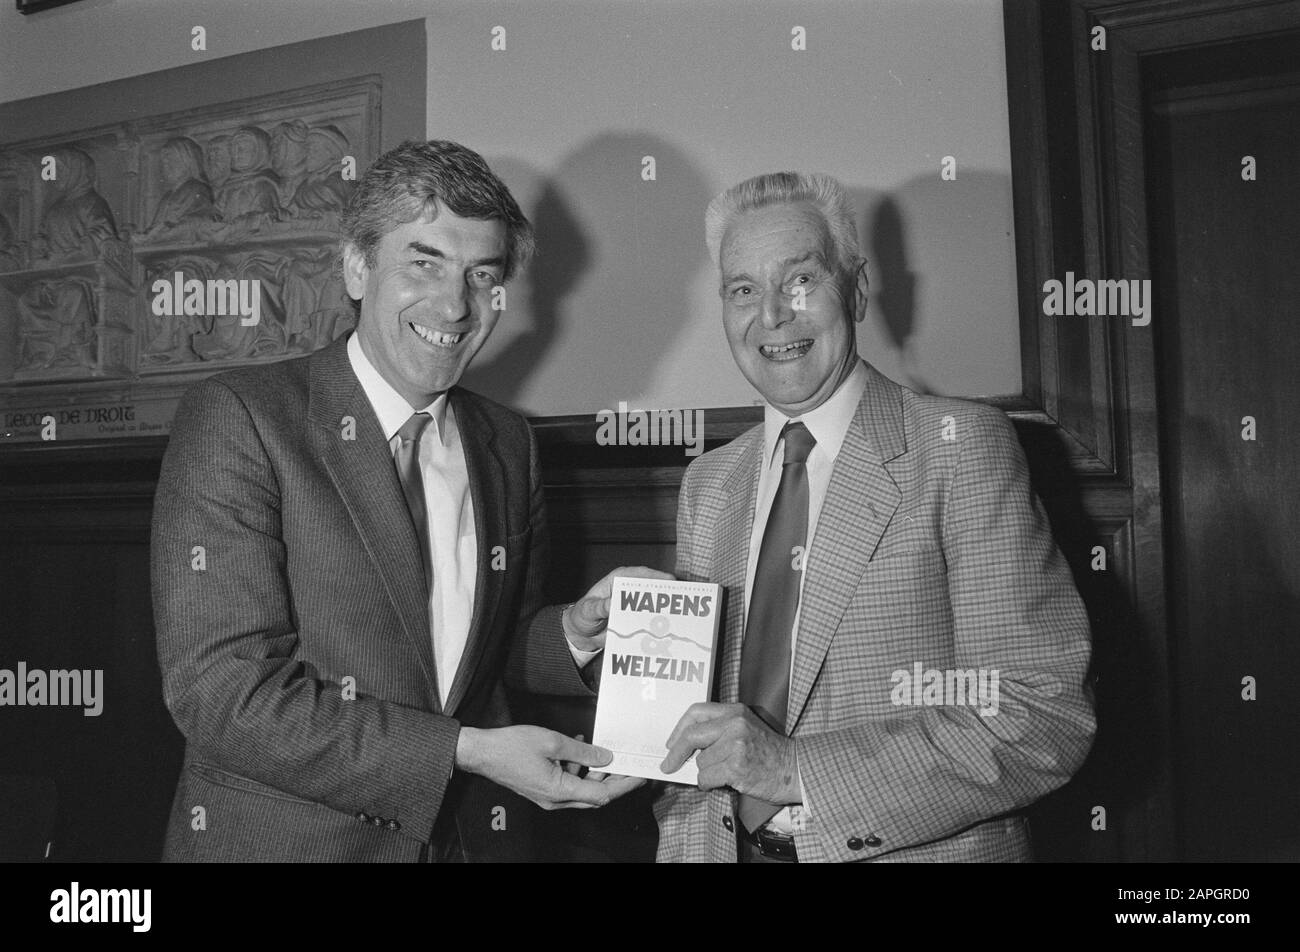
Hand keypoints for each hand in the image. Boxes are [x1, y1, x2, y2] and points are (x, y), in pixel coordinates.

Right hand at [455, 725, 641, 809]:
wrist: (482, 753)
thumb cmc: (511, 746)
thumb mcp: (553, 742)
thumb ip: (583, 752)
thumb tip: (606, 758)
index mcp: (559, 792)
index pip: (602, 795)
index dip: (624, 785)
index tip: (640, 776)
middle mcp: (555, 800)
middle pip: (594, 796)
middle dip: (614, 781)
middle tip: (630, 765)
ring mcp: (548, 797)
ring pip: (582, 790)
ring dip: (595, 773)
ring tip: (604, 752)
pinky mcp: (542, 789)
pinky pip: (568, 784)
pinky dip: (578, 769)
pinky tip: (579, 749)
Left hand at [562, 565, 675, 651]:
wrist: (582, 635)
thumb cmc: (583, 616)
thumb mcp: (587, 610)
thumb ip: (599, 607)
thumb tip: (612, 603)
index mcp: (618, 580)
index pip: (640, 574)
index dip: (656, 576)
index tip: (670, 581)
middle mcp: (630, 591)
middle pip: (652, 589)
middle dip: (667, 594)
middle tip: (679, 601)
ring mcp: (636, 606)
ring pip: (655, 606)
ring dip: (666, 612)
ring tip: (678, 618)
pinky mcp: (637, 621)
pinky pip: (650, 622)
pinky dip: (659, 626)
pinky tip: (668, 632)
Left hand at [661, 703, 799, 803]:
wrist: (795, 769)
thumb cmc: (771, 753)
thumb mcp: (747, 728)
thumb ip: (720, 729)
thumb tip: (687, 746)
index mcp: (736, 711)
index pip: (696, 711)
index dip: (679, 728)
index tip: (671, 742)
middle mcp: (735, 723)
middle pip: (691, 735)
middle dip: (675, 752)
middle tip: (668, 765)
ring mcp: (735, 744)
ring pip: (700, 762)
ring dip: (706, 773)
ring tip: (726, 772)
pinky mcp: (735, 766)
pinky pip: (706, 778)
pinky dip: (709, 784)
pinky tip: (726, 781)